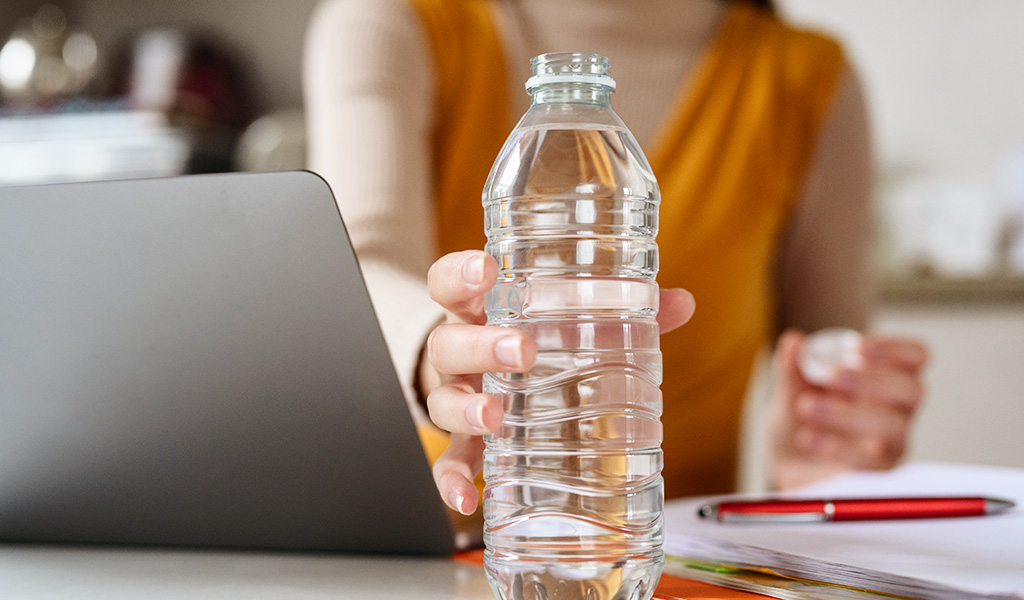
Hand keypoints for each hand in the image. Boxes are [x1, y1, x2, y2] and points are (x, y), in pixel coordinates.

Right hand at [422, 250, 695, 514]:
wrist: (485, 380)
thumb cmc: (527, 340)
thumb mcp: (560, 319)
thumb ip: (617, 310)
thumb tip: (682, 302)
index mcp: (480, 312)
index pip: (451, 284)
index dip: (462, 274)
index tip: (486, 270)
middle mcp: (459, 354)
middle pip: (448, 343)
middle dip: (481, 345)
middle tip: (521, 351)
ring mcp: (457, 399)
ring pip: (444, 402)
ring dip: (466, 410)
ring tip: (494, 418)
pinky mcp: (462, 443)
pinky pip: (450, 463)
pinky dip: (453, 482)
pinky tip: (468, 498)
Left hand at [770, 329, 928, 489]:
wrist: (789, 465)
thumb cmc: (803, 420)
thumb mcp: (792, 390)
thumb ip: (793, 367)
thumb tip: (794, 341)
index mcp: (886, 380)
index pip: (914, 358)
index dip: (893, 348)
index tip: (856, 345)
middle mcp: (898, 412)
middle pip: (912, 390)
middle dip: (871, 380)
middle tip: (832, 375)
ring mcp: (891, 445)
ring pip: (892, 427)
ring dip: (847, 413)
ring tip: (806, 406)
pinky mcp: (876, 475)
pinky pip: (869, 461)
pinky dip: (835, 446)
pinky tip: (807, 437)